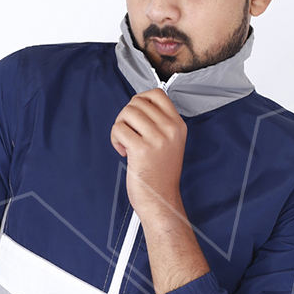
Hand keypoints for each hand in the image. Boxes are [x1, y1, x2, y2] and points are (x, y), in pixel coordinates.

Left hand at [110, 87, 186, 221]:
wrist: (160, 199)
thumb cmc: (161, 174)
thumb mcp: (170, 143)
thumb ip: (159, 123)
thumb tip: (137, 105)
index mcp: (178, 126)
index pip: (157, 94)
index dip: (140, 100)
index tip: (136, 115)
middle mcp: (170, 130)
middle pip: (137, 102)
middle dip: (126, 116)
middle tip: (128, 133)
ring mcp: (157, 139)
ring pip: (127, 113)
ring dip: (119, 127)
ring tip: (125, 142)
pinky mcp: (141, 149)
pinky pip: (119, 129)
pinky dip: (115, 139)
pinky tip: (123, 151)